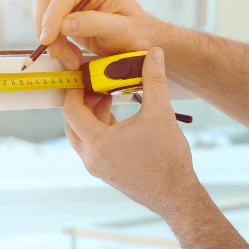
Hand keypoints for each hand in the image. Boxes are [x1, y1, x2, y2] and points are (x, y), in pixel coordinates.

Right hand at [35, 0, 159, 70]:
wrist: (142, 40)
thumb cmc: (138, 32)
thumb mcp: (122, 30)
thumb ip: (96, 24)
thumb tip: (65, 24)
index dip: (51, 17)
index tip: (48, 39)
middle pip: (48, 1)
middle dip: (48, 29)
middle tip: (56, 52)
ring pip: (46, 15)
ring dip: (53, 41)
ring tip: (70, 59)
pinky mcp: (69, 14)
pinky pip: (52, 27)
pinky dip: (57, 44)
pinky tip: (70, 56)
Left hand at [62, 48, 199, 216]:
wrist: (177, 194)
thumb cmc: (168, 158)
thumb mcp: (161, 112)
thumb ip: (154, 79)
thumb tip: (154, 53)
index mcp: (97, 142)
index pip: (71, 111)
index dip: (75, 90)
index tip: (84, 77)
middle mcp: (91, 158)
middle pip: (72, 125)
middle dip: (82, 103)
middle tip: (97, 87)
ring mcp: (99, 169)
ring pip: (83, 138)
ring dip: (92, 118)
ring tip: (110, 101)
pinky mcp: (108, 174)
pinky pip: (95, 149)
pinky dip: (101, 132)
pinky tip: (121, 123)